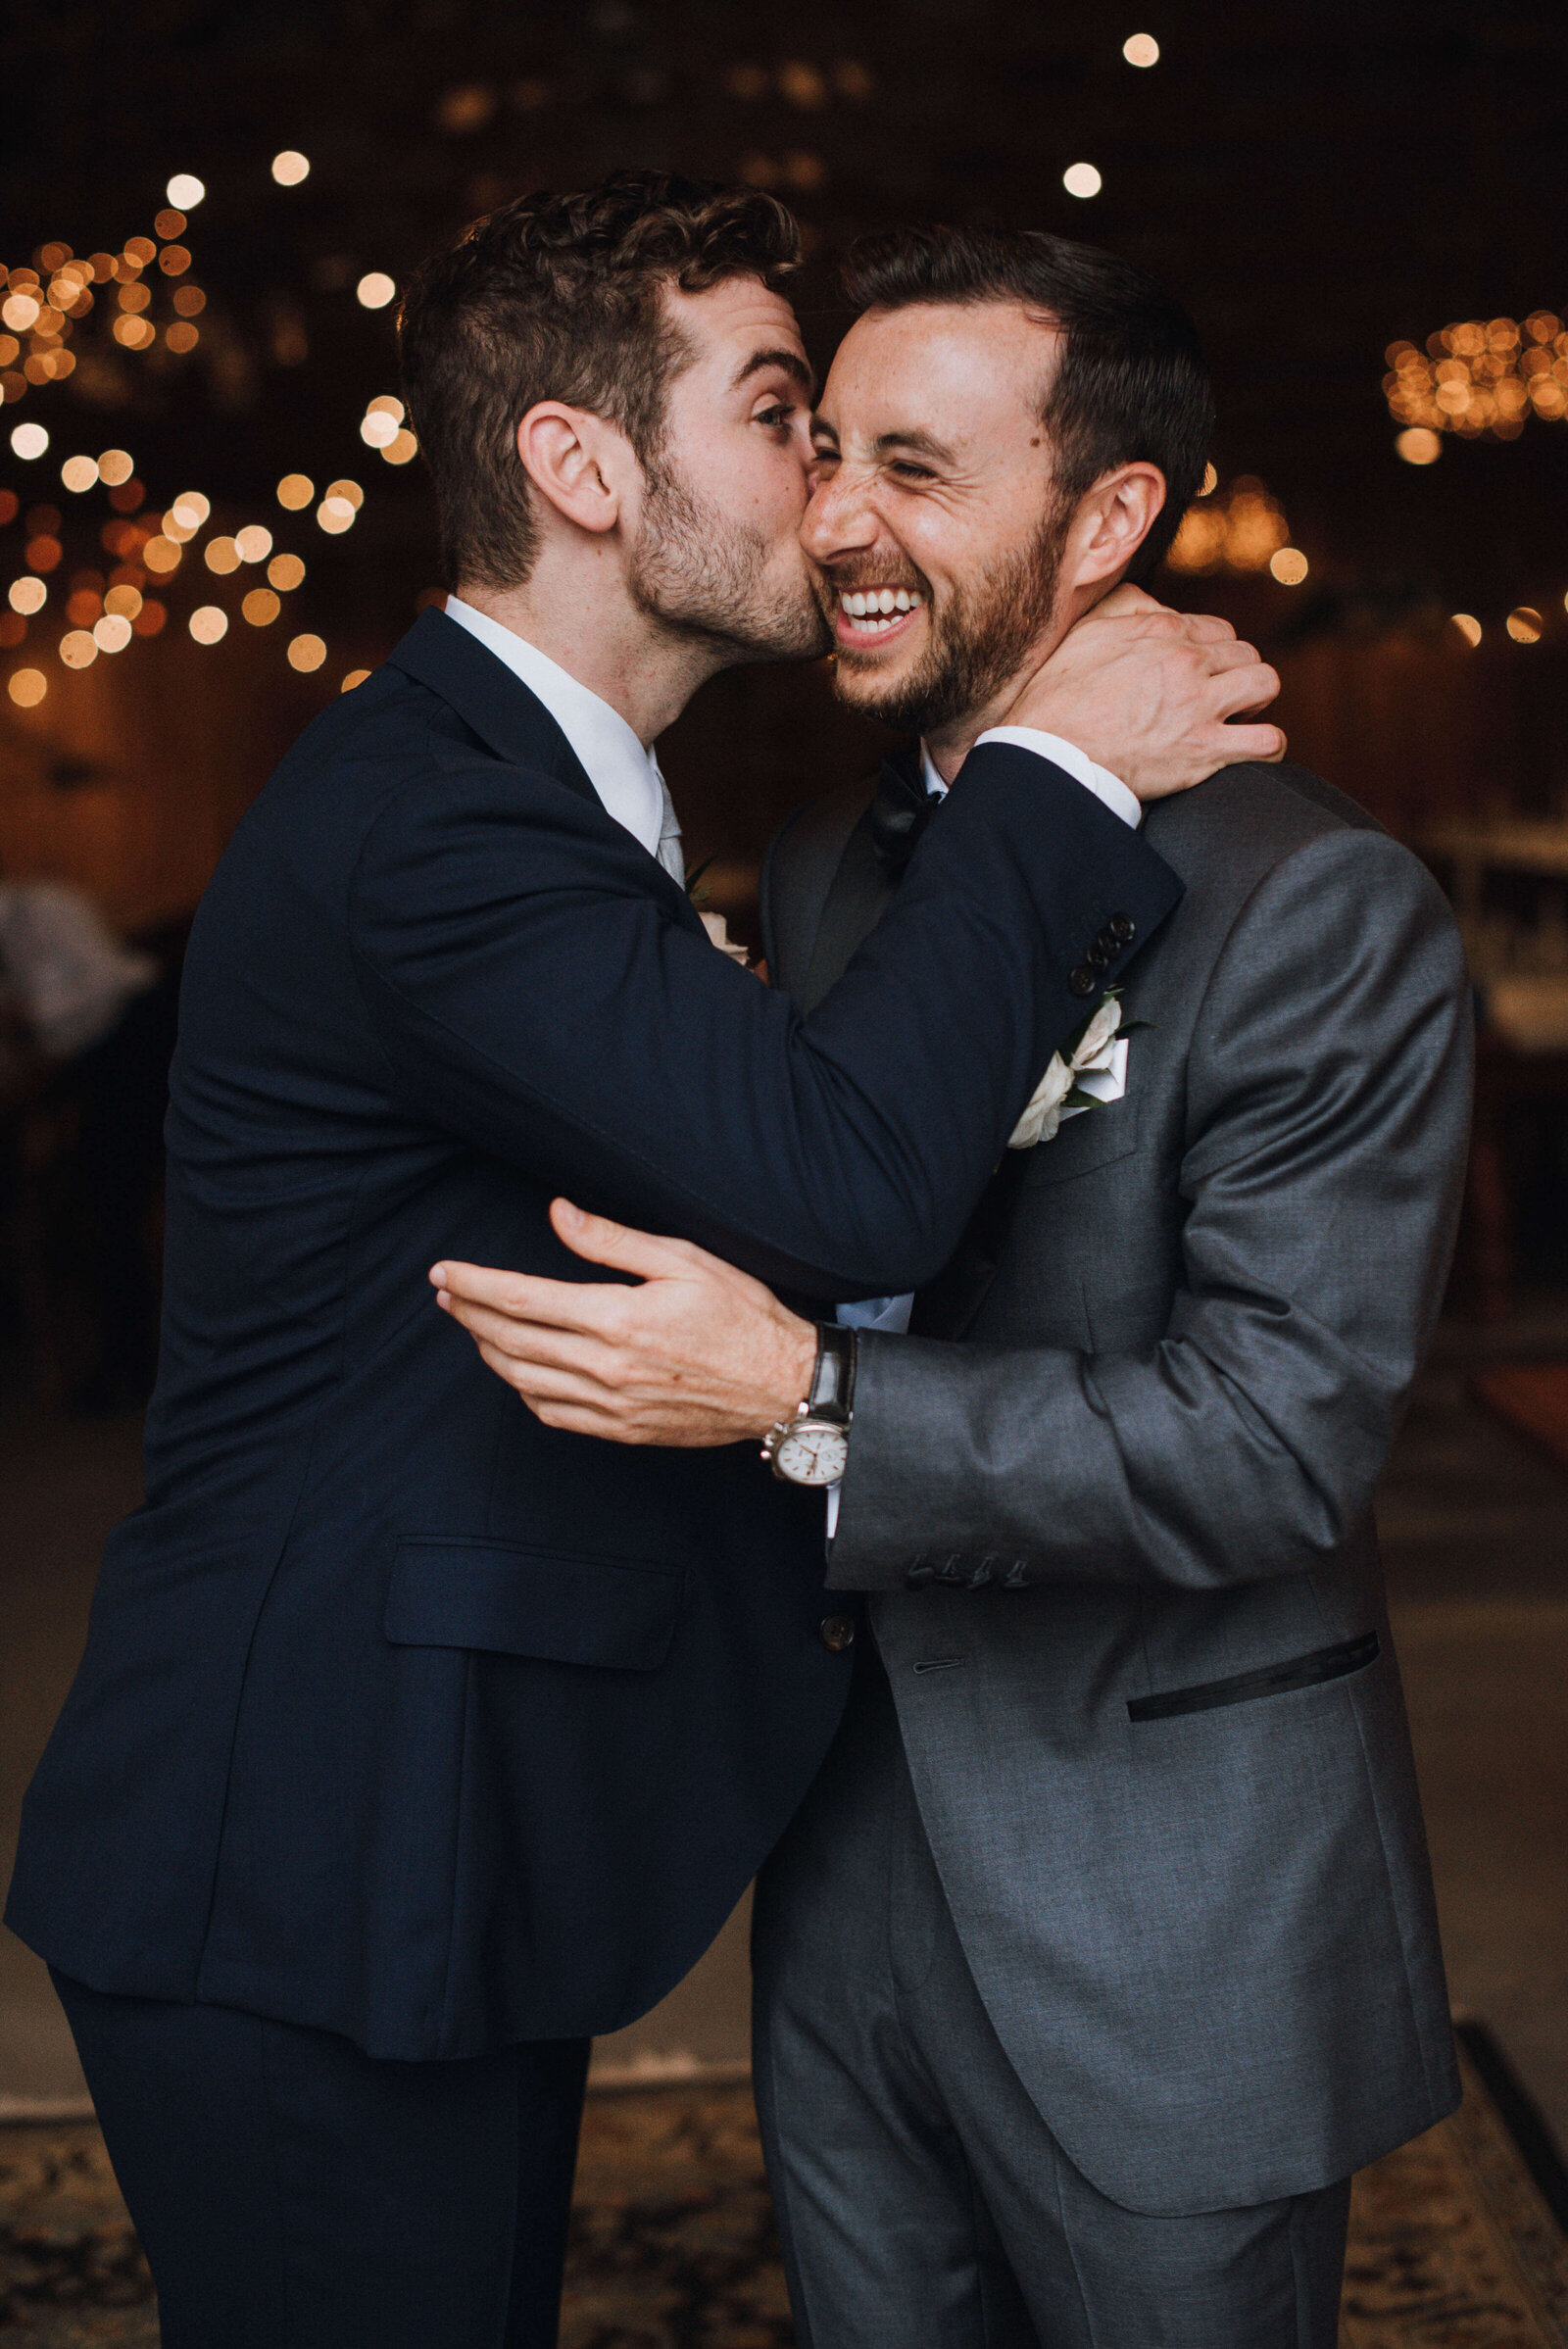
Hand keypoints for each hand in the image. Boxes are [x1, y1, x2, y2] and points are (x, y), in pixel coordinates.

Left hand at [431, 1199, 818, 1446]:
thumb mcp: (684, 1259)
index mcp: (617, 1318)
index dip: (474, 1284)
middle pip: (510, 1340)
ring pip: (523, 1380)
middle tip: (446, 1294)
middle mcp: (606, 1367)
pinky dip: (522, 1390)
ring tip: (471, 1327)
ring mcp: (611, 1405)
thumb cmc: (742, 1315)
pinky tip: (517, 1370)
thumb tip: (557, 1213)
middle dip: (468, 1314)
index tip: (444, 1272)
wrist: (782, 1385)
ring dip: (487, 1351)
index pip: (521, 1299)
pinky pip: (552, 1414)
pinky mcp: (622, 1429)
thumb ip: (612, 1239)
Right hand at [1000, 583, 1284, 801]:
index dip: (1213, 654)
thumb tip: (1155, 605)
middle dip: (1236, 676)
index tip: (1199, 675)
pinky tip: (1254, 750)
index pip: (1218, 630)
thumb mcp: (1083, 635)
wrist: (1048, 755)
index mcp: (1161, 630)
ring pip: (1266, 684)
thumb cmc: (1055, 701)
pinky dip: (1269, 746)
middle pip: (1246, 654)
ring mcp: (1199, 705)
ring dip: (1256, 701)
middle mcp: (1186, 661)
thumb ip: (1125, 611)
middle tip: (1216, 701)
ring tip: (1238, 720)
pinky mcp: (1204, 750)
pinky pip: (1268, 740)